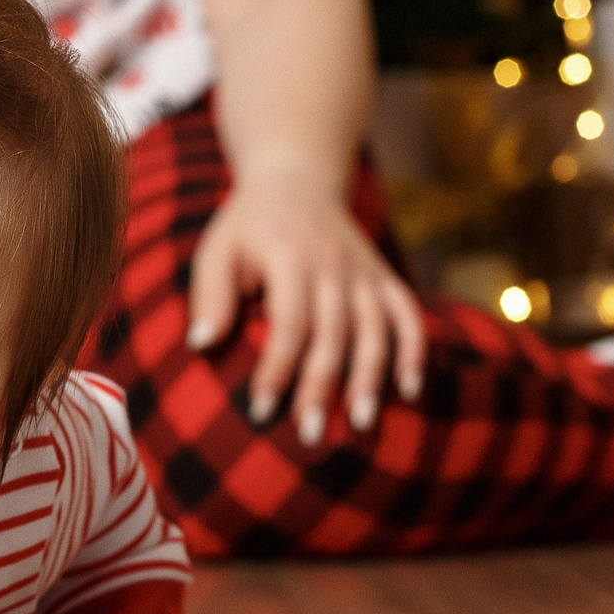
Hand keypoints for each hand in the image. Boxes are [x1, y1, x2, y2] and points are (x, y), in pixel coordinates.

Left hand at [188, 172, 424, 443]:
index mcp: (290, 257)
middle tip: (309, 435)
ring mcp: (364, 270)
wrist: (295, 178)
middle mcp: (333, 264)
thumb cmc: (246, 224)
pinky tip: (407, 390)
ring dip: (371, 378)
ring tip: (361, 424)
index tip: (259, 411)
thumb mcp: (217, 248)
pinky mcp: (383, 275)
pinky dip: (413, 349)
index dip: (276, 369)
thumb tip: (200, 344)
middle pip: (334, 333)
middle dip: (323, 387)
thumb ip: (210, 293)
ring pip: (376, 329)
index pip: (289, 323)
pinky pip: (407, 313)